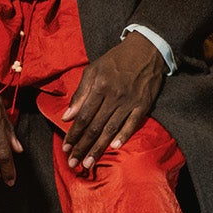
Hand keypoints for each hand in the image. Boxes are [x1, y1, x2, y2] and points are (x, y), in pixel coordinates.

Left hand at [61, 36, 165, 173]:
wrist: (146, 49)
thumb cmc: (116, 60)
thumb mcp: (93, 69)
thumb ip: (80, 93)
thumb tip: (66, 116)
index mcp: (99, 86)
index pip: (83, 116)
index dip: (73, 134)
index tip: (65, 148)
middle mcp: (114, 96)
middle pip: (95, 126)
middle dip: (82, 147)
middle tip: (73, 163)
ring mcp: (130, 102)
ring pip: (111, 129)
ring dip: (99, 148)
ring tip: (89, 163)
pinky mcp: (143, 105)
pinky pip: (132, 124)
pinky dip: (123, 136)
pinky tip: (114, 148)